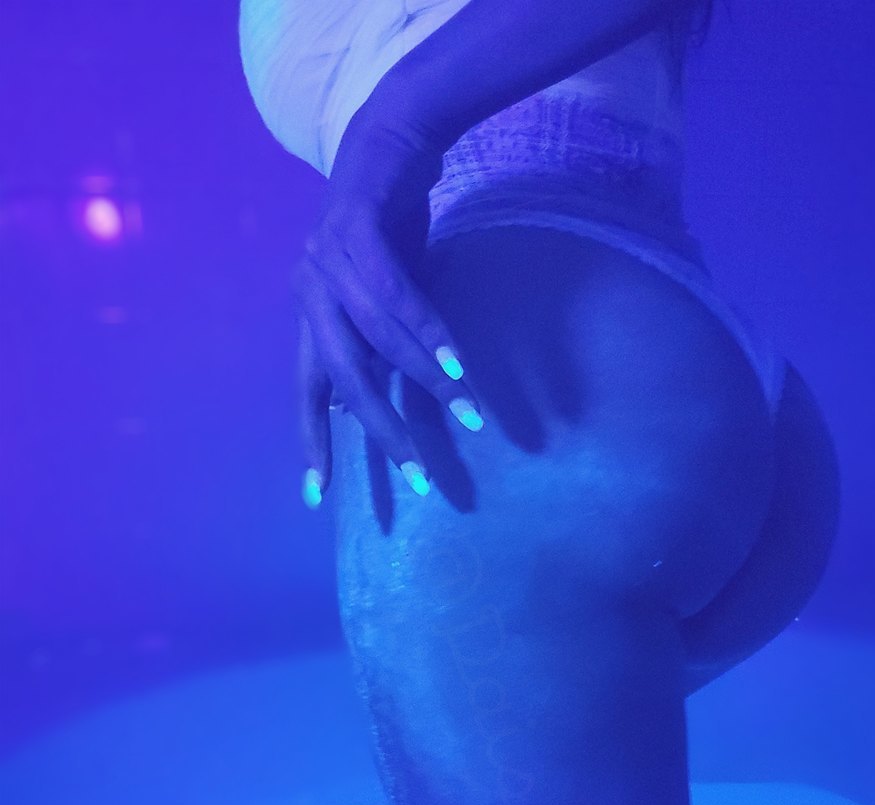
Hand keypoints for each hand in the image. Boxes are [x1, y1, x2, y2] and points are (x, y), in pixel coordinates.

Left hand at [293, 112, 484, 507]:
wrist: (392, 139)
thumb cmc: (387, 224)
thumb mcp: (376, 295)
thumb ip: (369, 344)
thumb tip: (357, 400)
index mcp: (312, 314)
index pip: (307, 389)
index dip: (312, 441)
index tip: (317, 496)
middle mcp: (310, 291)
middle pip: (342, 377)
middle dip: (379, 429)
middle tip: (415, 474)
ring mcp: (328, 259)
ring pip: (378, 341)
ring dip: (428, 382)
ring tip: (467, 415)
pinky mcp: (354, 229)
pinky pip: (396, 297)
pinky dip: (428, 333)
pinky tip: (456, 365)